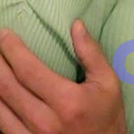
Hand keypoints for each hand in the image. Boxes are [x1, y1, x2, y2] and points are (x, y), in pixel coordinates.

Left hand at [0, 20, 126, 133]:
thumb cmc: (108, 115)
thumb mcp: (108, 82)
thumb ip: (91, 53)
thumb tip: (77, 25)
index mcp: (67, 101)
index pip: (29, 71)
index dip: (13, 51)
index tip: (4, 34)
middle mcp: (44, 122)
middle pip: (8, 87)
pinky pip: (1, 127)